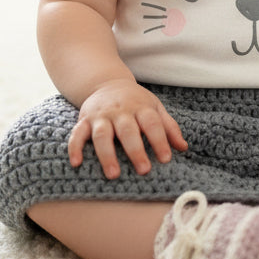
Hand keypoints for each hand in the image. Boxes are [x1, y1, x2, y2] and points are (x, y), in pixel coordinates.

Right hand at [68, 79, 187, 178]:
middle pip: (128, 131)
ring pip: (102, 135)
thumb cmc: (135, 101)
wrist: (106, 83)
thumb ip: (169, 127)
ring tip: (113, 175)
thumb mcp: (155, 108)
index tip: (166, 159)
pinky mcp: (84, 120)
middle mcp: (120, 111)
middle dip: (136, 150)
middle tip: (144, 170)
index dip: (160, 141)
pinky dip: (75, 148)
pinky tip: (77, 163)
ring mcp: (101, 116)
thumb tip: (183, 148)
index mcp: (141, 107)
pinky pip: (77, 134)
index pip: (152, 124)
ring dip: (107, 155)